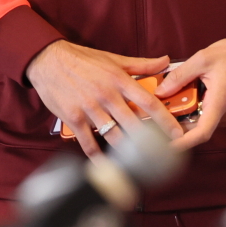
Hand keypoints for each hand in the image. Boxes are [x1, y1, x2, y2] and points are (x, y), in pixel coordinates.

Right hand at [26, 40, 180, 157]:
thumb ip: (142, 64)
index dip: (165, 119)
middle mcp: (107, 95)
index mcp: (119, 80)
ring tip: (140, 165)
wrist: (48, 60)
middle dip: (150, 142)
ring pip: (114, 136)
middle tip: (162, 155)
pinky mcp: (74, 118)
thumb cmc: (82, 59)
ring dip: (128, 153)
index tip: (177, 133)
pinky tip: (106, 168)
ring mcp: (90, 108)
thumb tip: (166, 61)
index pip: (149, 102)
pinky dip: (98, 158)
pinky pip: (88, 143)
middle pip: (134, 124)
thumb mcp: (114, 58)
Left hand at [156, 32, 225, 149]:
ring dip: (187, 111)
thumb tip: (160, 92)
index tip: (167, 146)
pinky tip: (191, 91)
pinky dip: (197, 107)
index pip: (202, 133)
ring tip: (177, 92)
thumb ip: (180, 76)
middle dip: (177, 119)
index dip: (183, 143)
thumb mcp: (202, 59)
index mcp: (221, 102)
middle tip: (161, 106)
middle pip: (196, 127)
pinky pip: (209, 115)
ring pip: (201, 120)